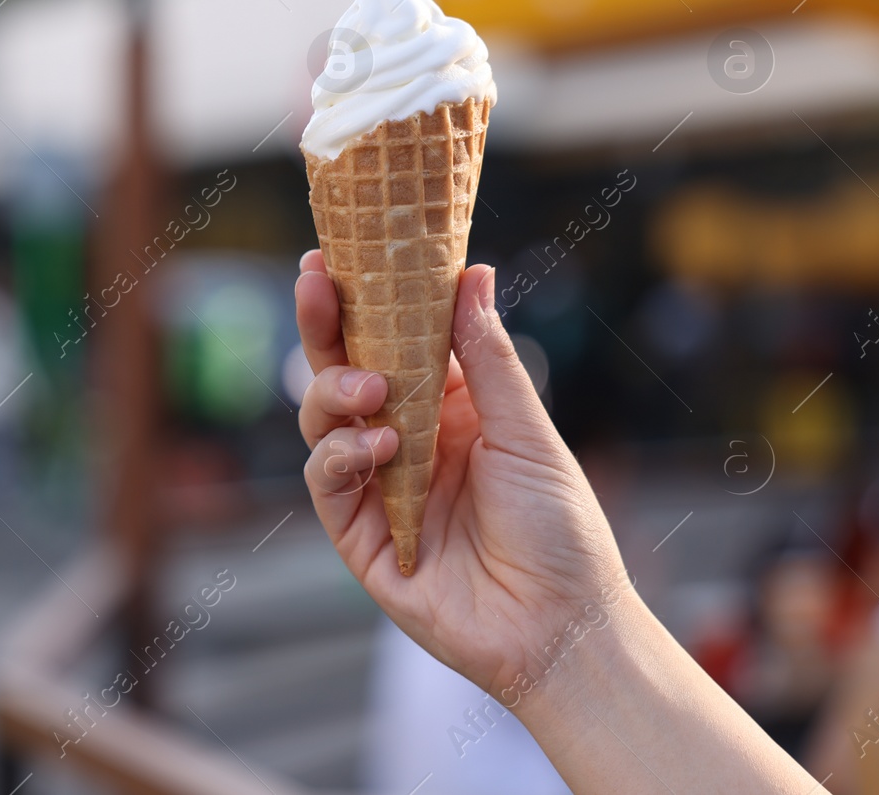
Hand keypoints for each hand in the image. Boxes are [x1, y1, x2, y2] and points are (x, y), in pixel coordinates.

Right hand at [295, 251, 630, 697]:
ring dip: (336, 390)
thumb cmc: (561, 530)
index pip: (390, 341)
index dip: (362, 298)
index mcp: (446, 408)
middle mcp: (403, 441)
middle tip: (317, 279)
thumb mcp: (525, 430)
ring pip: (322, 420)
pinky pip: (328, 481)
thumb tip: (471, 272)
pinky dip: (343, 455)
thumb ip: (486, 355)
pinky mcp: (359, 537)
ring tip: (374, 390)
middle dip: (323, 323)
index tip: (338, 252)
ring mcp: (377, 488)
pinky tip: (380, 449)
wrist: (562, 625)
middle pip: (342, 369)